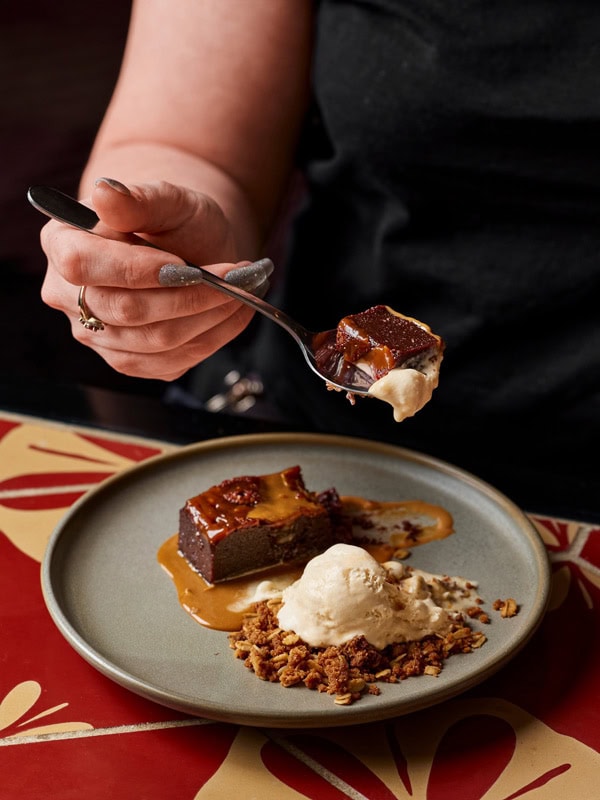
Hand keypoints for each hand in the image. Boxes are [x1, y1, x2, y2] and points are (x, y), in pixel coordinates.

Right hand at [40, 178, 267, 380]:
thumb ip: (139, 199)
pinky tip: (234, 312)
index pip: (83, 265)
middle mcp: (68, 297)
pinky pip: (171, 362)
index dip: (136, 270)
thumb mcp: (166, 199)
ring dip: (208, 318)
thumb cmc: (172, 219)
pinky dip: (212, 338)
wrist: (188, 247)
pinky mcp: (129, 360)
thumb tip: (106, 192)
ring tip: (241, 291)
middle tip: (234, 277)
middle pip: (125, 310)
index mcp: (62, 244)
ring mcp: (96, 335)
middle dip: (189, 296)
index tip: (187, 265)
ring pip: (154, 341)